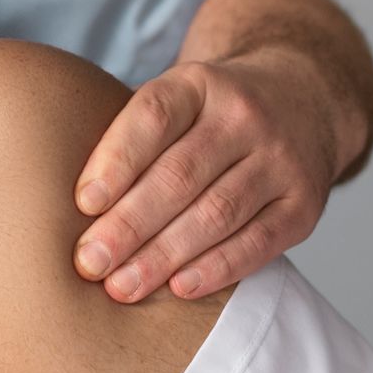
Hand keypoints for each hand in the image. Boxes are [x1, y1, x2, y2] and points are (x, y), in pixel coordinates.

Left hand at [71, 49, 346, 301]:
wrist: (305, 99)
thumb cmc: (209, 116)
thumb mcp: (176, 99)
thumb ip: (130, 139)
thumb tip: (68, 209)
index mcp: (200, 83)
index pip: (154, 116)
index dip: (117, 160)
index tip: (83, 203)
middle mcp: (245, 116)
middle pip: (181, 174)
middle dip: (129, 223)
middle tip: (89, 262)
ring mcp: (281, 159)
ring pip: (217, 212)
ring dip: (164, 254)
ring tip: (122, 286)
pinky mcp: (304, 204)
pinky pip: (259, 242)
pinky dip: (216, 268)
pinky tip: (179, 288)